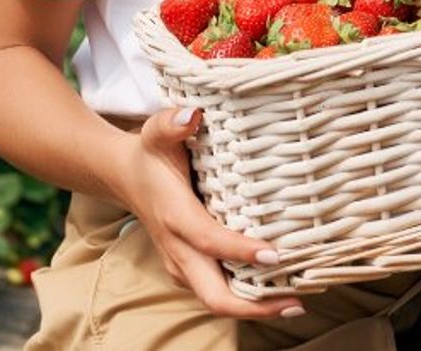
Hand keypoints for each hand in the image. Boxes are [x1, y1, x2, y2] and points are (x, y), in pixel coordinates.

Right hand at [111, 108, 305, 319]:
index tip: (275, 255)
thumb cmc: (149, 153)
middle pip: (213, 295)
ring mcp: (183, 263)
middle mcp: (178, 248)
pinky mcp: (189, 267)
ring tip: (297, 300)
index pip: (210, 241)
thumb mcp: (155, 132)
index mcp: (175, 217)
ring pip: (216, 299)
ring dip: (254, 305)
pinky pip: (216, 291)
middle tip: (297, 303)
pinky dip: (245, 296)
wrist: (123, 176)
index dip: (241, 251)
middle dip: (253, 305)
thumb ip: (171, 123)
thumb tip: (192, 115)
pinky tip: (278, 291)